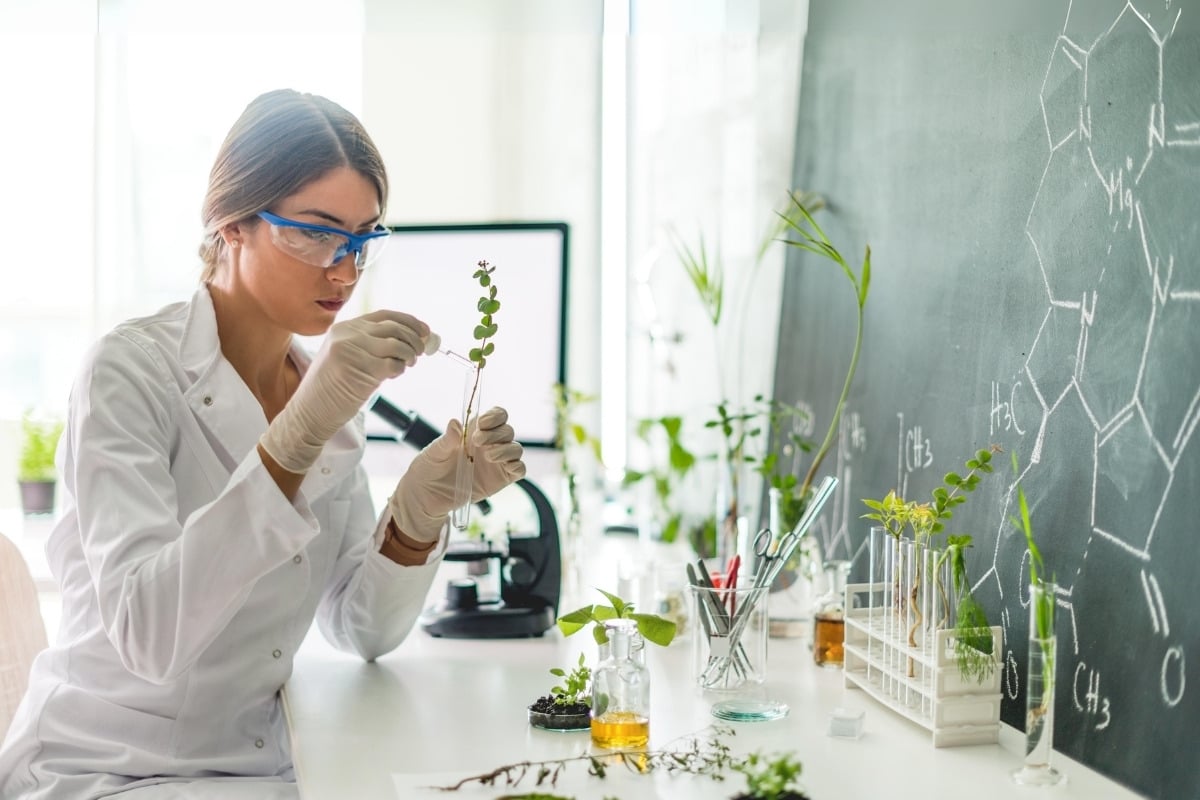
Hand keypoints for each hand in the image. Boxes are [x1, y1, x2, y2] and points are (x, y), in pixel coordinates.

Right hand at [260, 310, 428, 473]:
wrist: (309, 412)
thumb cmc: (331, 388)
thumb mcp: (347, 356)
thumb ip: (372, 345)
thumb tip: (414, 340)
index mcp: (345, 328)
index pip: (385, 315)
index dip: (409, 321)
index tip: (425, 331)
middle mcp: (348, 334)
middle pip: (395, 328)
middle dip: (415, 339)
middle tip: (421, 351)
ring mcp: (354, 350)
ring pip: (398, 345)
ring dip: (410, 355)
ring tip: (408, 364)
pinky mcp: (361, 370)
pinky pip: (393, 365)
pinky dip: (400, 369)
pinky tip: (393, 374)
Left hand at [388, 407, 526, 541]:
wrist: (426, 496)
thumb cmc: (429, 468)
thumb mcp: (434, 452)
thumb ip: (446, 439)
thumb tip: (455, 423)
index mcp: (475, 431)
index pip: (497, 415)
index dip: (495, 415)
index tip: (482, 423)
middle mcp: (490, 444)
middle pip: (507, 431)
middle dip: (496, 434)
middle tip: (477, 442)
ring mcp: (497, 462)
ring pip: (516, 449)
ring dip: (506, 449)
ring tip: (488, 456)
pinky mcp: (501, 479)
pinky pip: (519, 470)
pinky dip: (517, 466)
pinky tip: (505, 467)